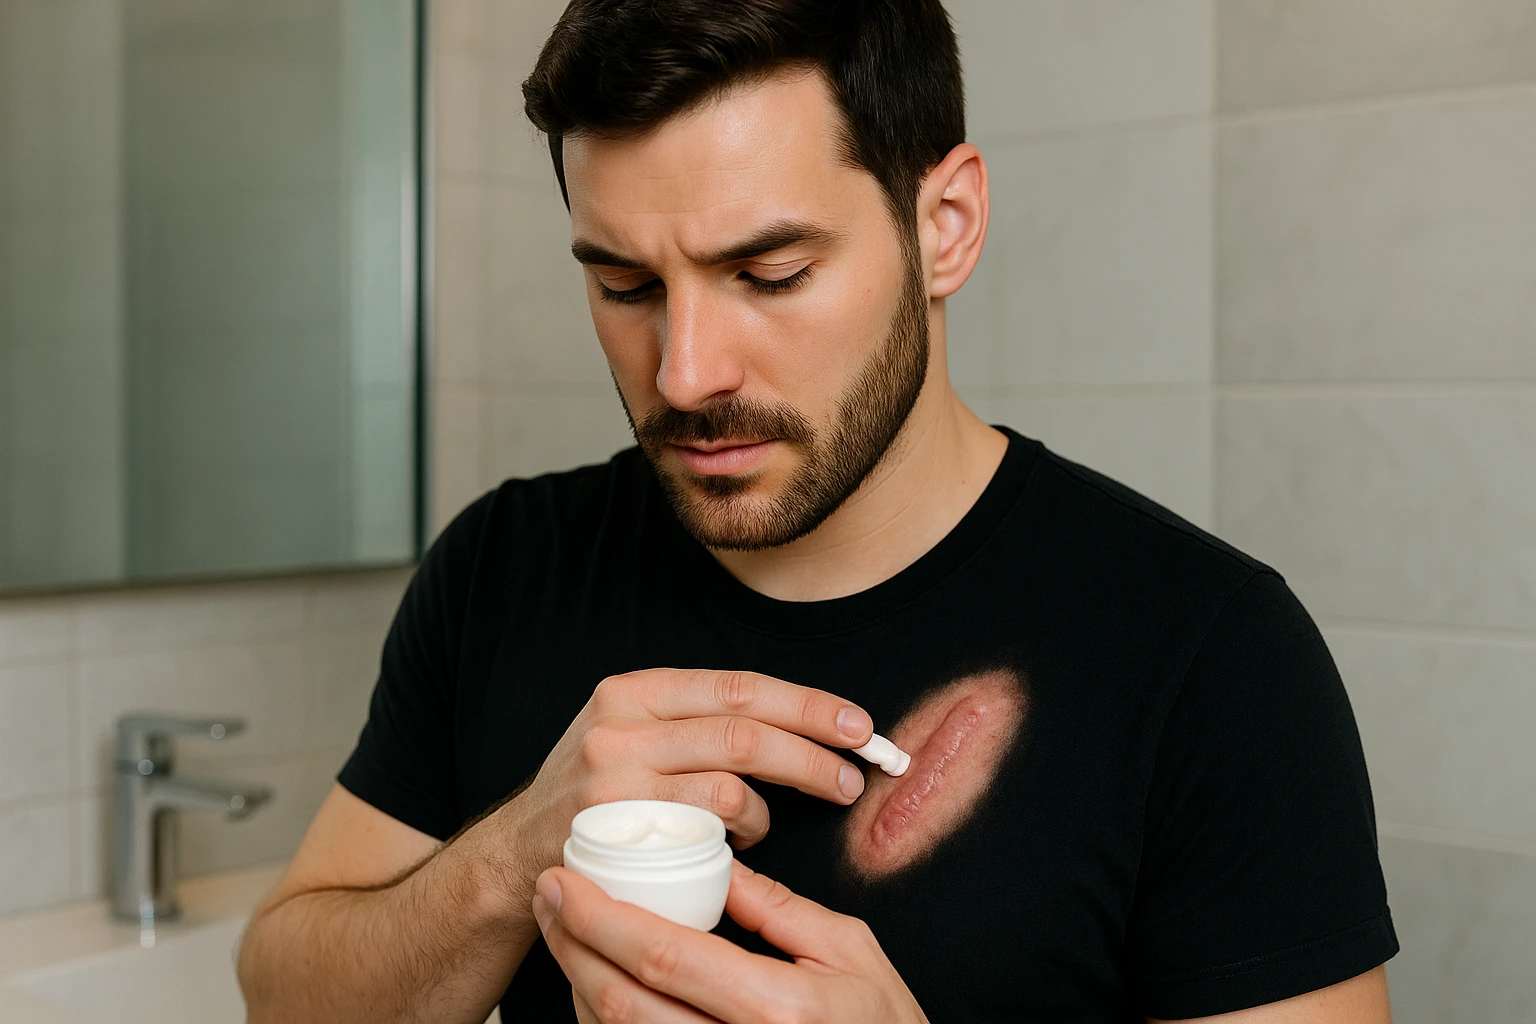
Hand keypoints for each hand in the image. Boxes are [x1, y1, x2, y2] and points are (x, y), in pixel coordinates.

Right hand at [494, 669, 873, 911]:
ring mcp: (614, 777)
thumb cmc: (598, 795)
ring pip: (729, 781)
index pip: (739, 685)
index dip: (806, 704)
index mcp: (636, 690)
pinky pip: (703, 829)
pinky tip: (739, 843)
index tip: (856, 724)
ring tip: (780, 819)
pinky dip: (738, 835)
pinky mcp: (615, 829)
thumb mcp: (635, 733)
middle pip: (743, 729)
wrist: (518, 854)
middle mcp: (621, 723)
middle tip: (853, 775)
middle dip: (811, 751)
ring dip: (775, 805)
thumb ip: (698, 720)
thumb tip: (799, 721)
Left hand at [531, 858, 930, 1023]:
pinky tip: (598, 979)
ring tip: (566, 928)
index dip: (600, 916)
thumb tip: (715, 864)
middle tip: (549, 895)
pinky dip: (604, 1017)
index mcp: (774, 1009)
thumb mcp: (849, 951)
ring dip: (578, 979)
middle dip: (571, 943)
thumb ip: (777, 908)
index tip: (567, 879)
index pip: (662, 954)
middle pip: (619, 1001)